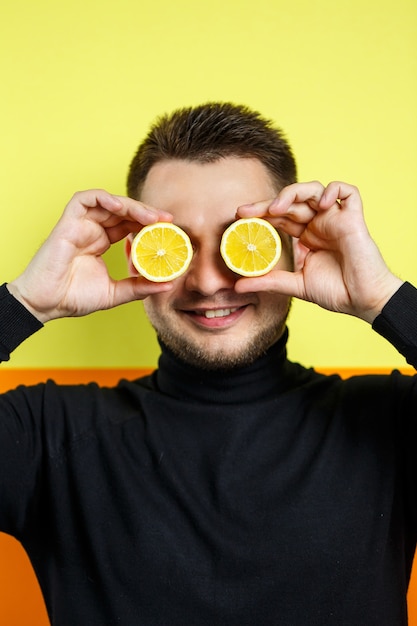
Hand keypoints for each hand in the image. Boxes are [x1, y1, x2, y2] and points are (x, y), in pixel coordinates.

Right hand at [8, 190, 173, 322]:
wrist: (47, 304)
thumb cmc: (73, 298)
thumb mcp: (115, 293)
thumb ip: (139, 286)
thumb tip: (167, 284)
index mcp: (101, 242)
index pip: (129, 225)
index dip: (149, 224)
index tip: (169, 229)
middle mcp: (92, 230)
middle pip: (122, 212)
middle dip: (146, 212)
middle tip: (167, 219)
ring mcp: (79, 224)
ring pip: (108, 203)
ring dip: (131, 206)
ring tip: (150, 217)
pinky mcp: (67, 222)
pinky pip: (85, 199)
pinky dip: (104, 198)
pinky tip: (120, 207)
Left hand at [235, 181, 402, 322]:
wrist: (362, 301)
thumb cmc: (335, 292)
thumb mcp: (295, 286)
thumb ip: (268, 282)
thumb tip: (237, 286)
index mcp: (306, 236)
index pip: (279, 217)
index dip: (260, 213)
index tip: (239, 217)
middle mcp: (319, 224)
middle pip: (291, 202)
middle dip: (266, 204)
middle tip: (245, 212)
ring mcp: (336, 219)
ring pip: (314, 190)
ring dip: (293, 193)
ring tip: (276, 208)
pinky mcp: (354, 218)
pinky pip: (348, 192)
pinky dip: (334, 190)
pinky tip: (321, 205)